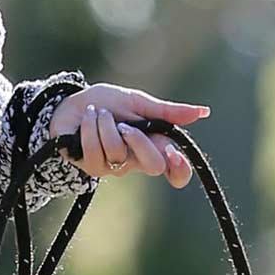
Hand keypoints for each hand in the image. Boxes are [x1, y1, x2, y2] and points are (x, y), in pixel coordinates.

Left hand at [46, 85, 206, 184]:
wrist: (71, 104)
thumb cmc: (106, 103)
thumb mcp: (138, 102)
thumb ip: (167, 112)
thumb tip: (203, 112)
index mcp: (153, 145)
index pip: (175, 172)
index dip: (180, 170)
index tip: (175, 154)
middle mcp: (136, 161)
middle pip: (154, 166)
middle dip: (139, 140)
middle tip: (124, 124)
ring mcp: (114, 167)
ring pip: (119, 153)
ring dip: (106, 125)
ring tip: (98, 113)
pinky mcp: (92, 167)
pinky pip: (97, 150)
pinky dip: (91, 127)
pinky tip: (86, 120)